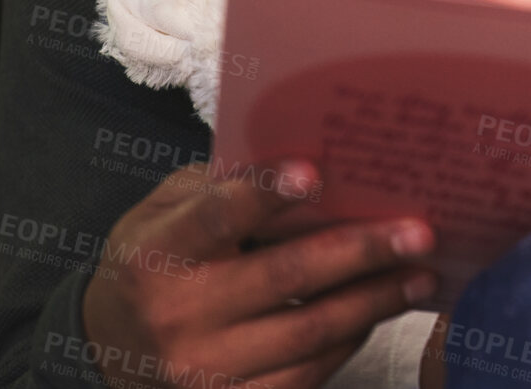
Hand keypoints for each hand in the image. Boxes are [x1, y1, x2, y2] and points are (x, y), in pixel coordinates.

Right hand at [81, 159, 436, 388]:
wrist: (110, 344)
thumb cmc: (157, 256)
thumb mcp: (168, 208)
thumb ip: (226, 185)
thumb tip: (311, 162)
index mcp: (160, 252)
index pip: (218, 216)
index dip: (266, 192)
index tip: (318, 172)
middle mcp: (178, 314)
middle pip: (285, 277)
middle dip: (361, 251)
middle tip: (418, 232)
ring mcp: (202, 369)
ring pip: (308, 333)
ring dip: (374, 301)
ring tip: (421, 274)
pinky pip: (306, 374)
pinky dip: (350, 340)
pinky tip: (379, 311)